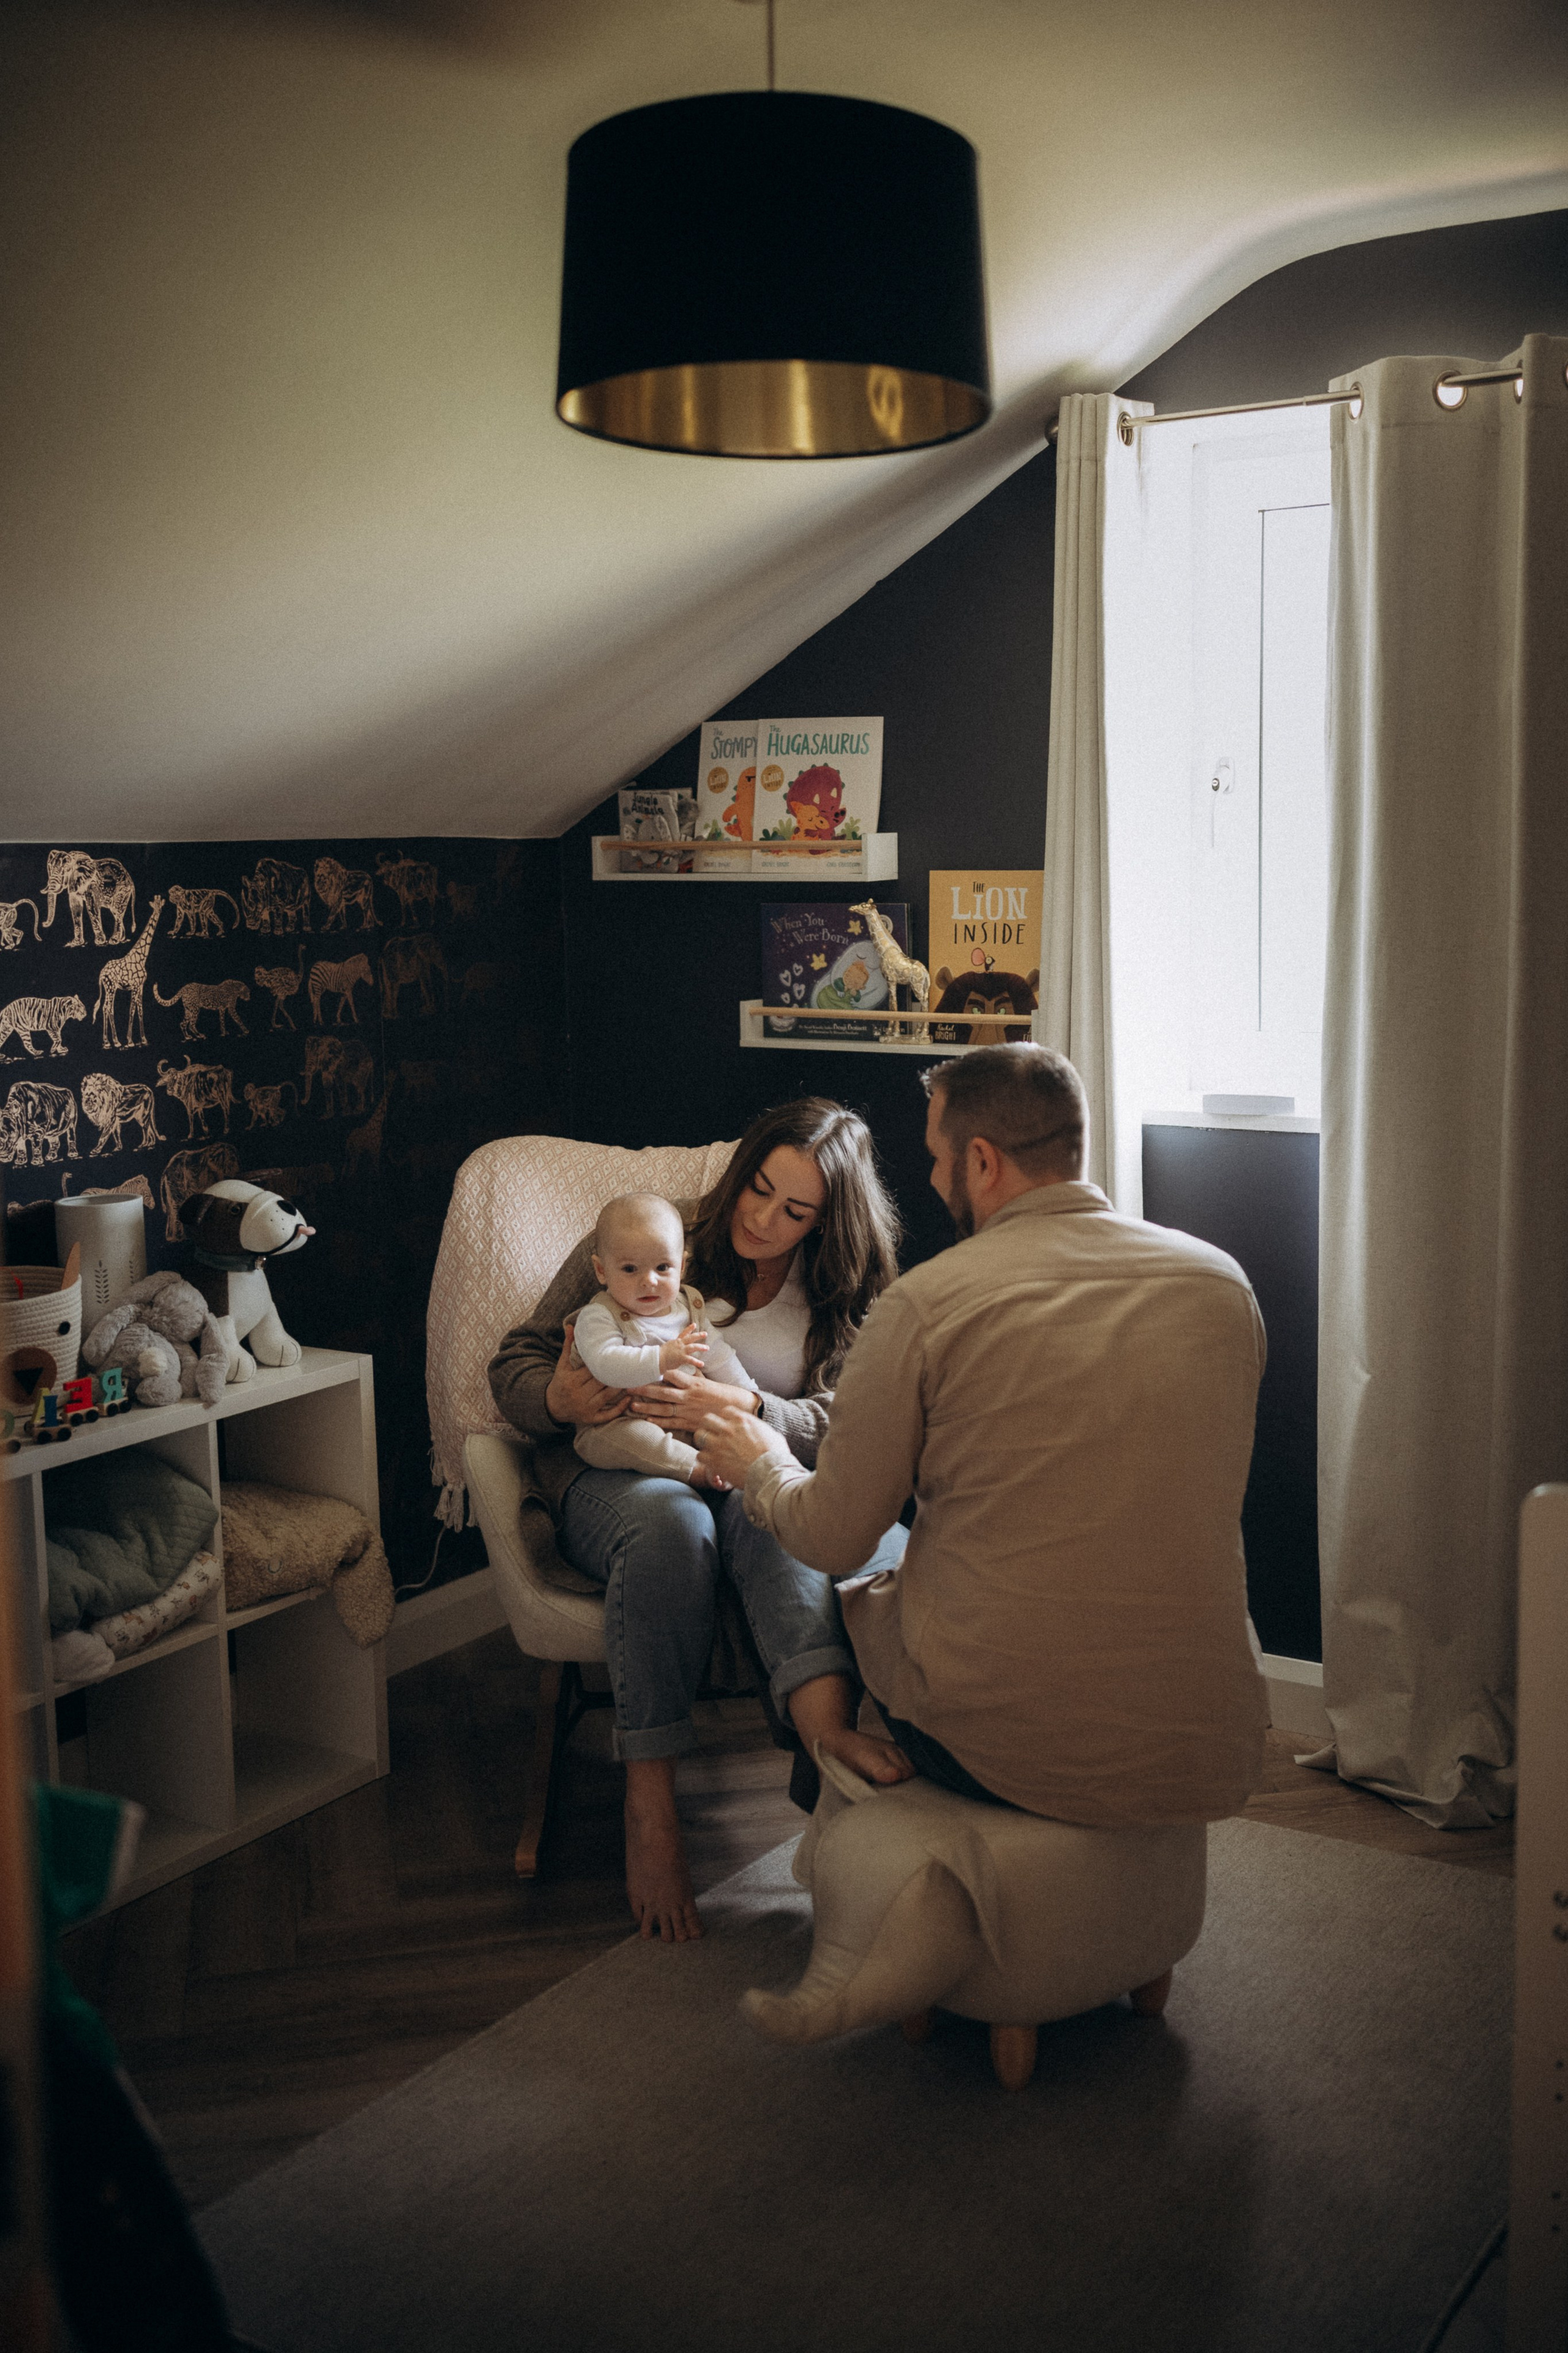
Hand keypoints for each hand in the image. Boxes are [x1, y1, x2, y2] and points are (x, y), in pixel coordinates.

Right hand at [544, 1321, 629, 1430]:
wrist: (552, 1406)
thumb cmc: (560, 1382)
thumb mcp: (562, 1365)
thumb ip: (568, 1346)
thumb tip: (570, 1326)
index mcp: (571, 1380)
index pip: (591, 1370)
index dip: (605, 1362)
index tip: (617, 1354)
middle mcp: (578, 1395)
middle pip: (602, 1382)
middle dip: (616, 1373)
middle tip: (630, 1364)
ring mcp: (585, 1409)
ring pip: (608, 1396)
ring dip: (621, 1387)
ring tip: (633, 1376)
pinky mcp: (591, 1419)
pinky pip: (608, 1415)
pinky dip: (620, 1407)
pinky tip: (629, 1398)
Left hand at [628, 1361, 759, 1434]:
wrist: (738, 1411)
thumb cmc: (723, 1395)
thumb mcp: (708, 1381)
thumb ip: (694, 1376)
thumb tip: (686, 1367)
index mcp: (693, 1384)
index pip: (672, 1375)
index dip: (656, 1372)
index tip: (643, 1369)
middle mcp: (688, 1397)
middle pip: (662, 1392)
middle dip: (644, 1389)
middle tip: (628, 1386)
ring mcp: (688, 1411)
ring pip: (663, 1408)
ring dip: (647, 1407)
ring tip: (632, 1405)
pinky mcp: (690, 1424)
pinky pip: (671, 1423)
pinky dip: (659, 1422)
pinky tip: (647, 1420)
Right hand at [658, 1327, 709, 1373]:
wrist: (657, 1359)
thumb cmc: (660, 1354)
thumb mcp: (668, 1346)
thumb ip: (673, 1346)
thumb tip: (675, 1346)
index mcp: (676, 1341)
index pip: (683, 1333)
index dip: (689, 1329)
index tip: (694, 1324)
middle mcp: (679, 1344)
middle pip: (691, 1338)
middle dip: (698, 1335)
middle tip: (705, 1333)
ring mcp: (681, 1351)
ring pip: (693, 1347)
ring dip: (701, 1347)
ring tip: (707, 1348)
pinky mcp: (681, 1358)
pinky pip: (691, 1360)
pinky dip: (697, 1362)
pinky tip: (702, 1364)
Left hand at [695, 1403, 789, 1489]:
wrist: (769, 1471)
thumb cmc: (775, 1454)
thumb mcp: (771, 1433)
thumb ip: (759, 1428)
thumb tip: (760, 1430)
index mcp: (742, 1419)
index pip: (725, 1410)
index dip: (725, 1418)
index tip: (727, 1425)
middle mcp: (727, 1428)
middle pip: (707, 1419)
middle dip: (709, 1426)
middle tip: (713, 1434)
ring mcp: (718, 1443)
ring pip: (699, 1436)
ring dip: (704, 1441)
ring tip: (709, 1449)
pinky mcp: (713, 1460)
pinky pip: (700, 1455)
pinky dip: (705, 1459)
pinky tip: (712, 1462)